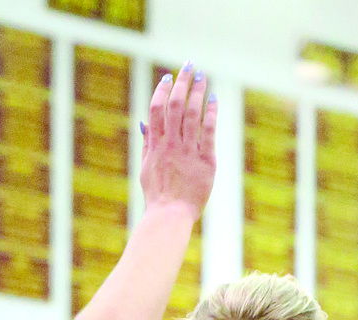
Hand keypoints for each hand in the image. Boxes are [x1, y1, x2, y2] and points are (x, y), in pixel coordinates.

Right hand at [140, 64, 215, 216]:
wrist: (170, 216)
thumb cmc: (158, 196)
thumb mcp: (146, 169)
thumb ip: (147, 144)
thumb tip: (144, 123)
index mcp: (156, 146)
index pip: (156, 109)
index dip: (162, 90)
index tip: (168, 77)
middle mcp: (171, 145)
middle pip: (175, 105)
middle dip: (181, 83)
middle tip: (188, 66)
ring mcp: (188, 152)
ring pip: (192, 114)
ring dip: (197, 92)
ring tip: (201, 77)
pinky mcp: (205, 161)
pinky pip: (208, 131)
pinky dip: (211, 113)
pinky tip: (213, 99)